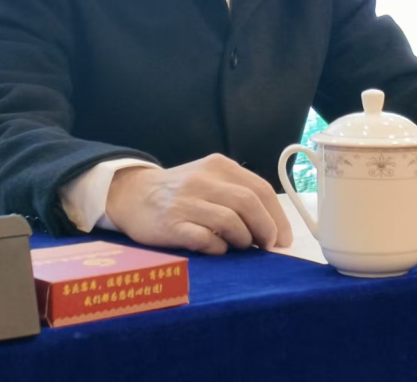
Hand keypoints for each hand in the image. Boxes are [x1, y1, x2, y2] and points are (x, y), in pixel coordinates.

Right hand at [104, 154, 293, 254]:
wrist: (133, 195)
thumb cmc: (181, 193)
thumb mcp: (209, 180)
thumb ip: (237, 195)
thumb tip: (272, 228)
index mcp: (219, 166)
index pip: (260, 189)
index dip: (278, 217)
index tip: (283, 239)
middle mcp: (203, 179)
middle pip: (249, 204)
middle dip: (266, 230)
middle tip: (267, 247)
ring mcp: (186, 201)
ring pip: (231, 222)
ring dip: (243, 240)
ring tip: (241, 247)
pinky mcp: (171, 224)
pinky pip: (205, 239)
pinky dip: (219, 248)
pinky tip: (218, 250)